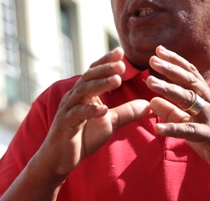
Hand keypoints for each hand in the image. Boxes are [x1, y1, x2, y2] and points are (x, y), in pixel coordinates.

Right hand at [35, 48, 149, 179]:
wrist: (61, 158)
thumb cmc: (83, 137)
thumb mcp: (110, 123)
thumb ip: (127, 112)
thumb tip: (148, 104)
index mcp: (84, 93)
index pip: (94, 72)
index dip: (106, 61)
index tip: (120, 52)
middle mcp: (74, 96)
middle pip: (89, 77)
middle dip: (105, 69)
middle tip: (122, 64)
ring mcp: (68, 109)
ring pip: (83, 91)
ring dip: (100, 84)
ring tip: (116, 80)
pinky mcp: (65, 123)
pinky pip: (77, 113)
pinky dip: (90, 110)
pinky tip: (103, 109)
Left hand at [145, 45, 209, 186]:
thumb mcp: (191, 123)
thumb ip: (172, 112)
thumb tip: (151, 101)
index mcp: (207, 97)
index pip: (191, 73)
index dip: (176, 60)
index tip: (159, 49)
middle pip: (190, 81)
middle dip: (171, 69)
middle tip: (152, 59)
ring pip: (189, 100)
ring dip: (168, 90)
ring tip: (149, 82)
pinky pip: (190, 131)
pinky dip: (173, 128)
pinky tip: (157, 128)